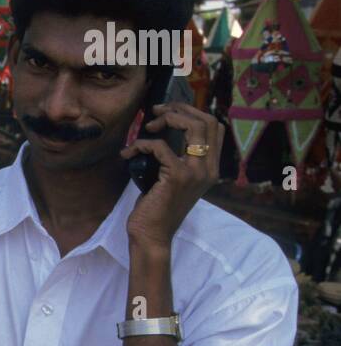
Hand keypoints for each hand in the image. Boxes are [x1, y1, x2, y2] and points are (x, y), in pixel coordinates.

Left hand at [120, 102, 223, 251]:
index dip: (193, 112)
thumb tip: (161, 134)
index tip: (169, 112)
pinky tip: (128, 153)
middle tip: (156, 112)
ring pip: (193, 126)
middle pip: (207, 121)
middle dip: (180, 109)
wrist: (153, 235)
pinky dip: (141, 144)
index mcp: (211, 168)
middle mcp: (209, 168)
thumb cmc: (157, 207)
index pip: (215, 127)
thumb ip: (176, 159)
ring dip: (167, 119)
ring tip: (146, 127)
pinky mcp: (177, 177)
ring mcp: (196, 172)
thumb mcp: (172, 179)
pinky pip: (160, 147)